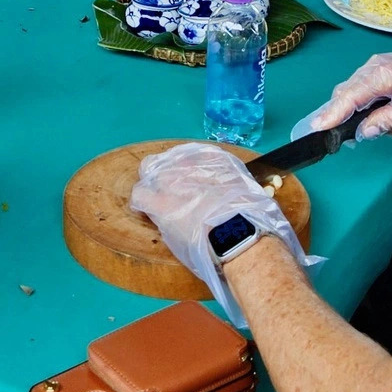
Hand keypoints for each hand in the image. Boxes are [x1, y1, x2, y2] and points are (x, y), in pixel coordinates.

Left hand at [129, 143, 306, 326]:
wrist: (240, 235)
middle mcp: (191, 163)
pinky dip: (142, 204)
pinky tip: (147, 213)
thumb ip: (237, 189)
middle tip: (171, 194)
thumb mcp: (252, 193)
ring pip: (148, 173)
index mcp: (215, 160)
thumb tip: (238, 199)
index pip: (193, 156)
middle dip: (165, 175)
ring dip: (152, 188)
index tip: (191, 185)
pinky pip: (139, 196)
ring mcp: (172, 180)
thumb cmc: (252, 220)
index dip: (188, 171)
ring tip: (158, 204)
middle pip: (166, 160)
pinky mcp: (158, 201)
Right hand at [301, 45, 391, 137]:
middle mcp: (375, 67)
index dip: (329, 114)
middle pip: (347, 93)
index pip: (347, 96)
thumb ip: (384, 122)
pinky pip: (369, 90)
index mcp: (380, 74)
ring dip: (363, 115)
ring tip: (388, 132)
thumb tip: (361, 133)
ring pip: (358, 93)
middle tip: (343, 141)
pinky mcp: (388, 71)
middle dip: (343, 117)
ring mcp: (381, 66)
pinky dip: (374, 108)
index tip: (315, 128)